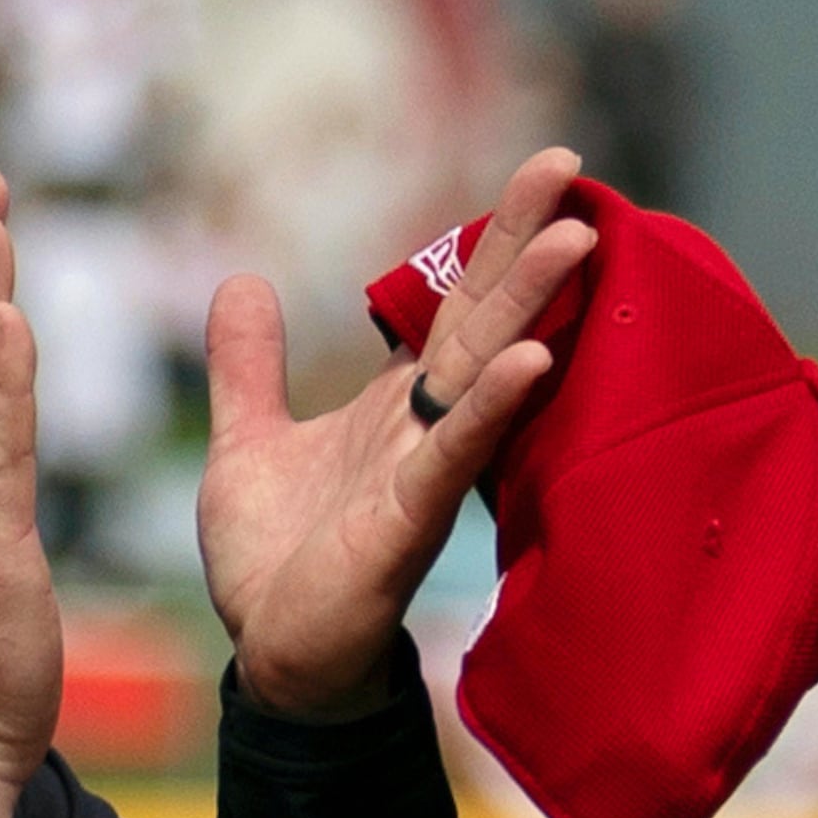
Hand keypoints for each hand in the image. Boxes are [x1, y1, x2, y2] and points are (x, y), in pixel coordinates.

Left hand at [198, 146, 596, 719]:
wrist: (272, 655)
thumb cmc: (275, 558)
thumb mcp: (248, 440)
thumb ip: (248, 364)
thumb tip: (241, 280)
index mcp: (391, 403)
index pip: (448, 303)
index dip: (488, 238)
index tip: (543, 165)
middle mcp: (421, 427)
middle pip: (480, 317)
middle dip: (521, 242)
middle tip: (567, 161)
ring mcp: (422, 472)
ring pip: (483, 374)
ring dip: (529, 307)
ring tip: (576, 236)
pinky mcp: (408, 525)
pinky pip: (455, 456)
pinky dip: (491, 408)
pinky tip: (531, 361)